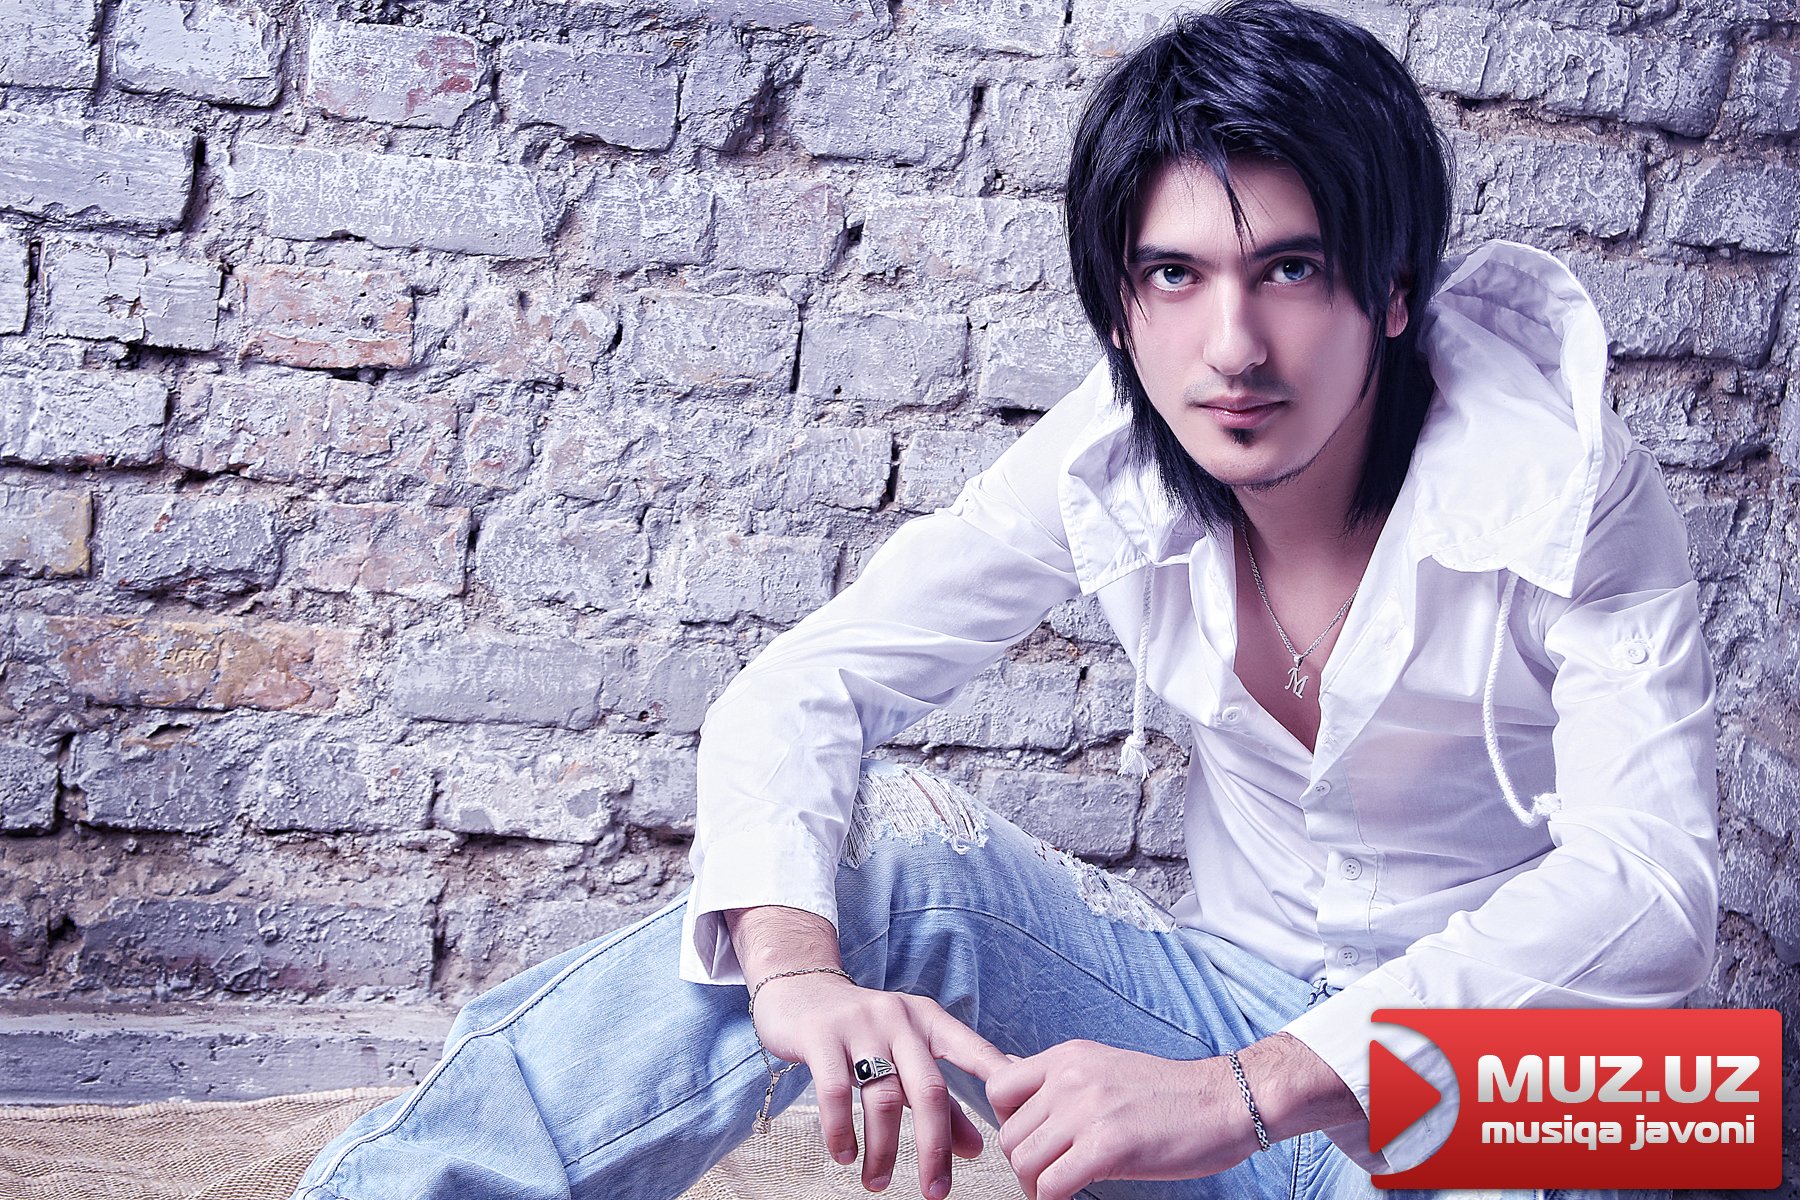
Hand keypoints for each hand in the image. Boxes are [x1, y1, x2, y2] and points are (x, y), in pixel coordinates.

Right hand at [751, 971, 1006, 1197]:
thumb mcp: (906, 1056)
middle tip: (936, 1193)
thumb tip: (977, 1149)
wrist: (800, 991)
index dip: (999, 1081)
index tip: (1018, 1122)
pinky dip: (842, 1132)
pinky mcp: (822, 1035)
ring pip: (883, 1098)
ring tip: (877, 1183)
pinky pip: (836, 1092)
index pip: (973, 1050)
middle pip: (930, 1090)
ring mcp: (861, 1025)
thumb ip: (942, 1101)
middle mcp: (901, 1019)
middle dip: (934, 1148)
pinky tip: (845, 1155)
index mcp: (929, 1020)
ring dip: (882, 1151)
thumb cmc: (862, 1031)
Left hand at [984, 1042, 1257, 1199]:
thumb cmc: (1170, 1093)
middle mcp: (1070, 1078)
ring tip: (1056, 1191)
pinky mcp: (1107, 1147)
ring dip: (1036, 1187)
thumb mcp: (1105, 1067)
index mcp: (1067, 1057)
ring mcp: (1087, 1111)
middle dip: (1023, 1163)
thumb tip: (1013, 1079)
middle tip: (1046, 1176)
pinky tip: (1070, 1199)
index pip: (999, 1089)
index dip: (1006, 1124)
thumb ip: (1060, 1079)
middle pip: (1009, 1134)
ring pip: (1024, 1162)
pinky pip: (1052, 1186)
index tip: (1030, 1142)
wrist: (1225, 1101)